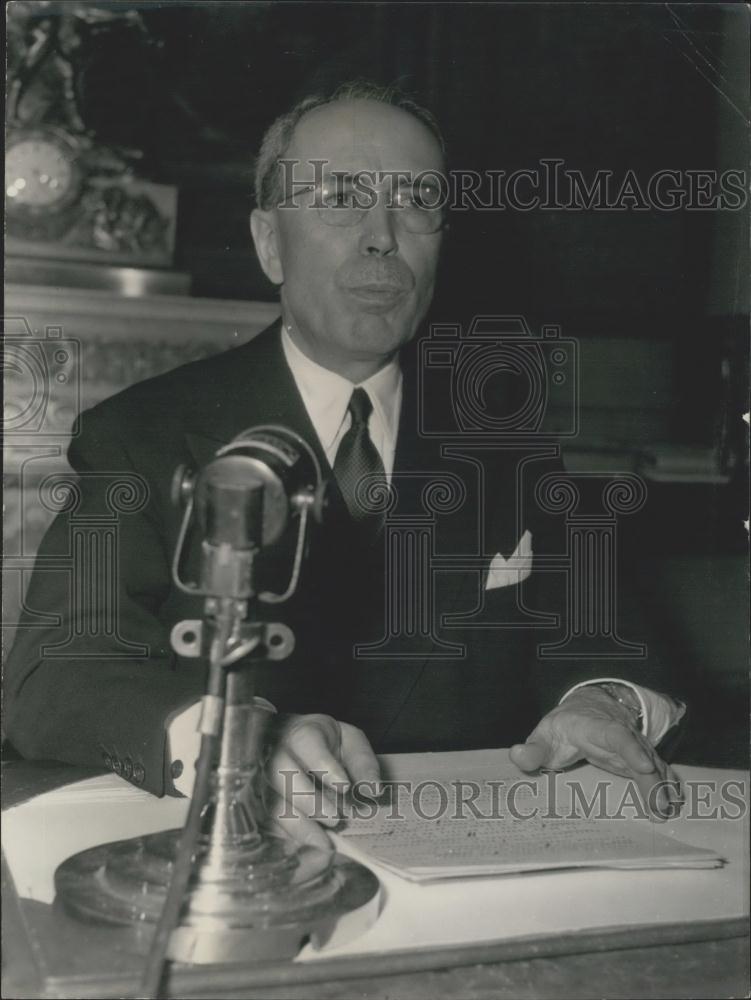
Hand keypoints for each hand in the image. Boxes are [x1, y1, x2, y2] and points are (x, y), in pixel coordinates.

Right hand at [264, 713, 380, 850]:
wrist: (290, 740)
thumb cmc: (323, 743)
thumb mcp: (349, 741)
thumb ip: (362, 762)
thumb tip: (372, 791)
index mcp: (300, 732)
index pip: (307, 743)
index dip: (324, 765)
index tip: (344, 787)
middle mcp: (273, 751)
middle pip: (281, 773)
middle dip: (309, 799)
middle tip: (336, 820)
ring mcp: (259, 776)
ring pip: (270, 799)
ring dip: (297, 823)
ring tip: (323, 843)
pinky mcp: (254, 799)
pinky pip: (264, 820)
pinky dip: (285, 835)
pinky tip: (304, 848)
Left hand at [509, 687, 682, 819]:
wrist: (586, 710)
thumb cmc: (563, 727)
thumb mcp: (544, 735)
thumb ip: (532, 749)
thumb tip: (516, 755)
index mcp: (597, 727)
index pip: (617, 735)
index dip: (631, 749)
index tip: (643, 765)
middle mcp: (622, 736)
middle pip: (642, 754)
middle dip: (654, 779)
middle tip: (661, 805)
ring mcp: (635, 747)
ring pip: (655, 763)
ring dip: (664, 786)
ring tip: (669, 809)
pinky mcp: (641, 759)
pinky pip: (659, 770)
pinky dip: (669, 785)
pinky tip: (675, 803)